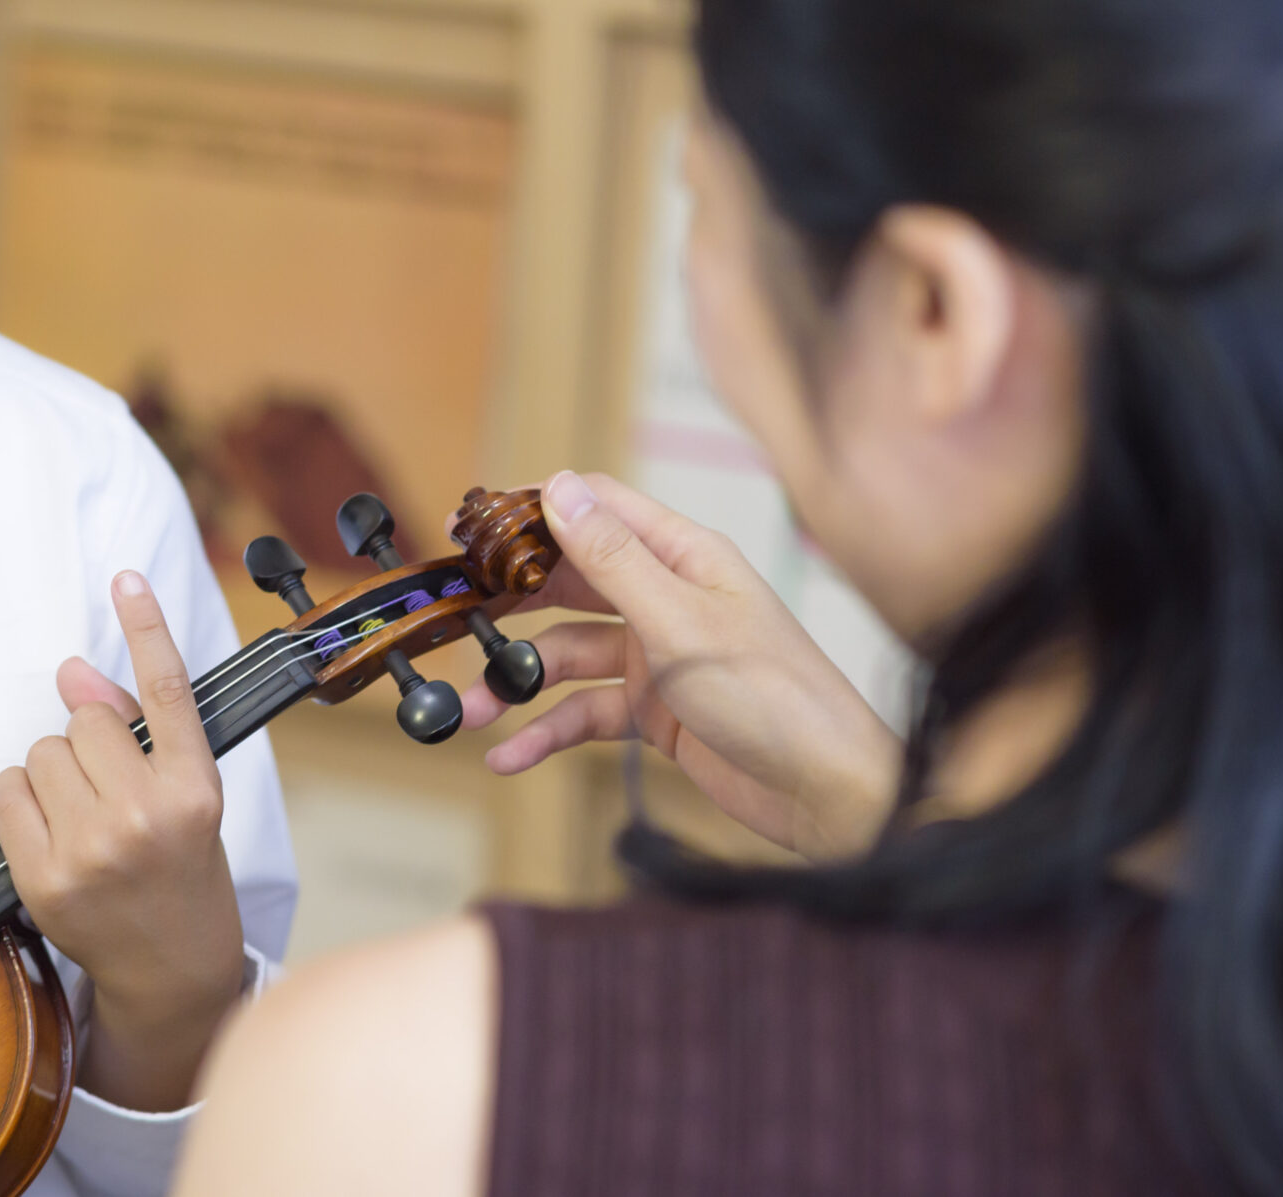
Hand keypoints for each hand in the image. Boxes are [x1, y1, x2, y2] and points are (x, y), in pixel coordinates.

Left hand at [0, 571, 246, 1111]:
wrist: (173, 970)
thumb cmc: (181, 870)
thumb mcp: (183, 795)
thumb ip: (135, 730)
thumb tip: (71, 671)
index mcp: (195, 790)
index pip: (166, 691)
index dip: (146, 626)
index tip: (125, 578)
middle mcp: (147, 816)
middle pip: (85, 719)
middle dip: (88, 741)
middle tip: (110, 787)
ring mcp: (92, 850)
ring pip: (41, 752)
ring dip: (53, 771)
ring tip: (84, 814)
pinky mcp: (44, 878)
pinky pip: (7, 792)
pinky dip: (20, 801)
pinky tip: (51, 831)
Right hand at [455, 471, 902, 860]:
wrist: (829, 794)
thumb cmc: (777, 698)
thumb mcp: (679, 621)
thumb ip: (612, 558)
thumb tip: (558, 489)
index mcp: (684, 556)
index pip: (596, 509)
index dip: (531, 514)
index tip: (469, 527)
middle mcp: (667, 597)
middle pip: (569, 584)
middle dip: (510, 605)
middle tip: (454, 620)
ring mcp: (658, 656)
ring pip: (567, 655)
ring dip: (519, 682)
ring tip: (471, 711)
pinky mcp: (655, 712)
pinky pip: (585, 711)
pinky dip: (548, 730)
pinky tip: (511, 755)